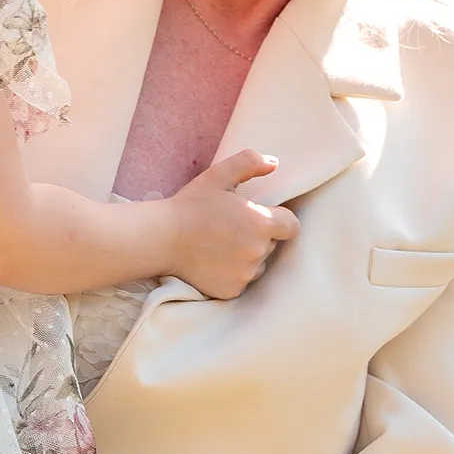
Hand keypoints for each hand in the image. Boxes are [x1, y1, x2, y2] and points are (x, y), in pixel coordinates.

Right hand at [164, 149, 295, 299]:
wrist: (162, 238)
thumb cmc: (191, 205)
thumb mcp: (219, 176)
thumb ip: (250, 163)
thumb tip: (274, 163)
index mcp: (261, 223)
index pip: (292, 226)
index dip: (280, 220)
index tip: (262, 217)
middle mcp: (258, 251)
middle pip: (271, 245)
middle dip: (257, 237)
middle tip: (231, 228)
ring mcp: (245, 274)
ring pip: (257, 265)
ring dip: (246, 257)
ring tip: (220, 246)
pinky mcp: (232, 290)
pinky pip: (241, 281)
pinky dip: (231, 274)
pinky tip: (213, 261)